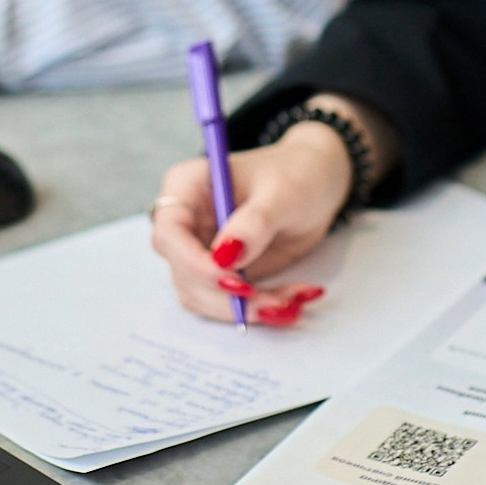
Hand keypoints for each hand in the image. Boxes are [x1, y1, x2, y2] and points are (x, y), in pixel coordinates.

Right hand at [148, 123, 347, 324]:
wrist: (315, 186)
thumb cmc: (295, 175)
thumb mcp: (282, 194)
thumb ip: (254, 223)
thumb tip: (224, 257)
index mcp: (187, 186)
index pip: (170, 233)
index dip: (195, 264)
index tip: (235, 280)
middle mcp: (186, 222)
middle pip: (183, 273)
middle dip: (227, 296)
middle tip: (276, 301)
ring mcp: (199, 251)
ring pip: (202, 297)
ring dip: (244, 308)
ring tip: (290, 301)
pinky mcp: (219, 274)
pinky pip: (225, 303)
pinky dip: (255, 309)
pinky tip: (289, 300)